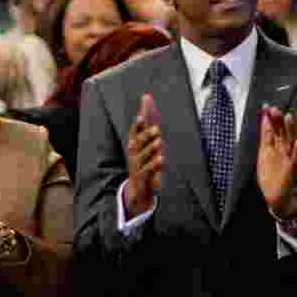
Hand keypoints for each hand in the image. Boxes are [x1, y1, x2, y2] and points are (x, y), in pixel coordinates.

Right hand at [124, 93, 164, 216]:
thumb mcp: (146, 147)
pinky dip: (154, 165)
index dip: (139, 123)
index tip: (142, 116)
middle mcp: (134, 155)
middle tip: (156, 128)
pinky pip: (147, 171)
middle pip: (138, 143)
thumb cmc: (143, 165)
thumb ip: (148, 127)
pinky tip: (161, 159)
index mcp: (135, 146)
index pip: (136, 132)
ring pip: (142, 156)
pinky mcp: (142, 178)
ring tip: (159, 141)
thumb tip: (148, 105)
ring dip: (150, 148)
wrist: (137, 192)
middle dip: (145, 135)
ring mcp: (137, 166)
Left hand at [257, 105, 296, 217]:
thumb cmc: (270, 176)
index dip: (268, 120)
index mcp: (273, 148)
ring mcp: (287, 159)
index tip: (265, 107)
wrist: (277, 196)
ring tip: (289, 117)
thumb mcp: (264, 157)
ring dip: (289, 130)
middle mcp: (281, 151)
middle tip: (274, 108)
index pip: (270, 131)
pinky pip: (295, 159)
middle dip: (277, 121)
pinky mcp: (291, 169)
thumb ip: (265, 141)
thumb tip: (264, 126)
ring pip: (289, 141)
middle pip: (280, 132)